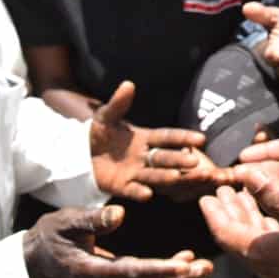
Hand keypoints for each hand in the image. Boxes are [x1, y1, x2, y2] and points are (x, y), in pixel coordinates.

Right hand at [24, 205, 212, 277]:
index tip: (183, 265)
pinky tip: (182, 265)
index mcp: (90, 271)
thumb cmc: (50, 235)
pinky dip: (163, 275)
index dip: (158, 269)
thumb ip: (92, 219)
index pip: (130, 271)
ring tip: (202, 268)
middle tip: (203, 268)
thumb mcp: (66, 221)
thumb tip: (119, 214)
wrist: (35, 258)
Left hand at [89, 81, 233, 200]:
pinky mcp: (121, 186)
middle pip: (165, 157)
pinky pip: (132, 190)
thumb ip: (119, 103)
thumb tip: (129, 84)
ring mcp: (134, 172)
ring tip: (177, 177)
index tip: (201, 139)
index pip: (167, 137)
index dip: (183, 138)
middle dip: (180, 159)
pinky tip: (148, 194)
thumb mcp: (106, 116)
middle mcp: (144, 156)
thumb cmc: (97, 132)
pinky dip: (140, 192)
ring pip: (154, 174)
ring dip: (165, 176)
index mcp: (145, 138)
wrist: (77, 152)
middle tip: (195, 162)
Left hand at [200, 173, 278, 277]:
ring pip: (256, 241)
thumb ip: (278, 196)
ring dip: (248, 217)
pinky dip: (267, 226)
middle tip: (222, 192)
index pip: (225, 232)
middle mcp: (268, 265)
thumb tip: (248, 174)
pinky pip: (272, 246)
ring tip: (245, 197)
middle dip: (229, 211)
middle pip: (238, 236)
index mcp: (263, 252)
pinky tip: (278, 217)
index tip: (206, 196)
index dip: (214, 213)